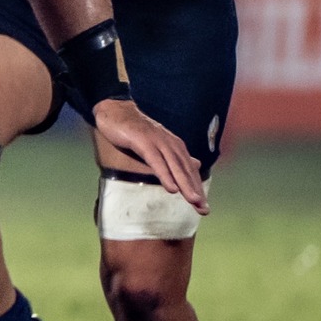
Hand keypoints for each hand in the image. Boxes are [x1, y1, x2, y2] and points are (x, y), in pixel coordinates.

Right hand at [89, 98, 208, 212]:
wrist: (116, 111)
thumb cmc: (135, 130)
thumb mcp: (158, 145)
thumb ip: (174, 157)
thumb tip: (196, 164)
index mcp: (175, 146)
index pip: (189, 171)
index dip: (197, 189)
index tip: (203, 208)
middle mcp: (171, 144)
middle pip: (186, 171)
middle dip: (196, 191)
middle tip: (204, 210)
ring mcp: (158, 143)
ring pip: (174, 167)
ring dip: (185, 185)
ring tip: (193, 201)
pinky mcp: (144, 142)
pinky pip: (156, 162)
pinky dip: (165, 175)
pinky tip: (171, 188)